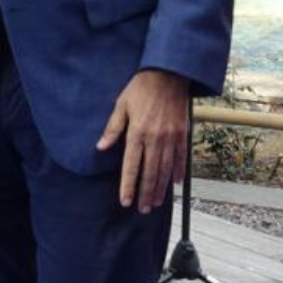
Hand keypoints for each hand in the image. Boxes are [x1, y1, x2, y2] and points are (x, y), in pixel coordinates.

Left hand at [97, 68, 190, 212]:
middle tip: (143, 209)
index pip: (131, 166)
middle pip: (150, 173)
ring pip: (166, 169)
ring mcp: (171, 137)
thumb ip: (112, 129)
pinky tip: (175, 183)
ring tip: (156, 203)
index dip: (128, 186)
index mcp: (137, 133)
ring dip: (161, 188)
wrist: (169, 73)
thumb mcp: (121, 105)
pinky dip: (178, 172)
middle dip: (145, 193)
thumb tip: (100, 148)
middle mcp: (155, 138)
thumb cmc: (141, 88)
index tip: (126, 202)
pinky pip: (181, 157)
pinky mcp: (182, 133)